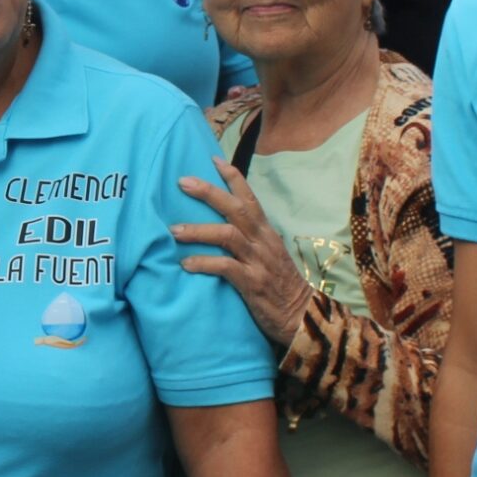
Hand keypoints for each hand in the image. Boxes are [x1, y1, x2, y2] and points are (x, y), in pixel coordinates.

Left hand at [174, 156, 313, 343]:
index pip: (250, 198)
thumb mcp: (268, 254)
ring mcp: (259, 262)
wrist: (302, 316)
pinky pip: (226, 268)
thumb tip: (223, 224)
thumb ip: (249, 238)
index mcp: (266, 232)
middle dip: (208, 193)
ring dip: (199, 230)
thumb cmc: (279, 284)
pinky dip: (204, 263)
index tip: (213, 159)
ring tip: (174, 230)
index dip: (233, 177)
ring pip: (228, 235)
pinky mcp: (254, 284)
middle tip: (182, 182)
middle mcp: (263, 242)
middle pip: (236, 209)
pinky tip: (186, 264)